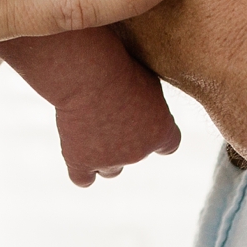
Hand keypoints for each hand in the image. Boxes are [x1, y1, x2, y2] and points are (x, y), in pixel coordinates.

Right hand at [52, 66, 181, 187]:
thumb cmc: (120, 66)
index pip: (169, 145)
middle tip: (108, 109)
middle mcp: (138, 153)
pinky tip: (77, 153)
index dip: (156, 136)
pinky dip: (81, 170)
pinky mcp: (80, 162)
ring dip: (104, 155)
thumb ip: (151, 102)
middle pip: (133, 155)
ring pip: (110, 170)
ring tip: (92, 129)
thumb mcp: (148, 79)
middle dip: (123, 137)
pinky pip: (83, 179)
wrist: (89, 74)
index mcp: (161, 132)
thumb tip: (146, 107)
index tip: (144, 122)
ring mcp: (109, 161)